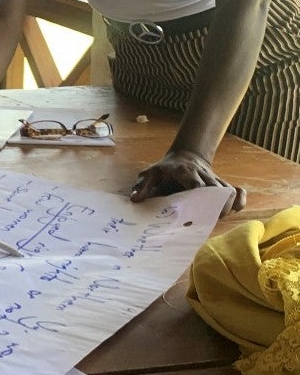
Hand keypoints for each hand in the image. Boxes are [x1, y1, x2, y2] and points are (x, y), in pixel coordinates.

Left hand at [129, 149, 245, 216]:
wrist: (186, 155)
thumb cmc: (166, 169)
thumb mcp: (151, 173)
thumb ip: (143, 185)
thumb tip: (135, 199)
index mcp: (184, 171)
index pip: (196, 183)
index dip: (199, 197)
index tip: (195, 212)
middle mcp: (203, 175)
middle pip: (217, 190)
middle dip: (215, 206)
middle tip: (207, 220)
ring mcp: (215, 180)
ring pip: (229, 193)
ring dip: (226, 207)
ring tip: (215, 218)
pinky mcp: (224, 185)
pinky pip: (238, 193)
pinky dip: (239, 202)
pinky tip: (232, 210)